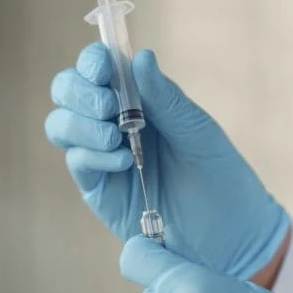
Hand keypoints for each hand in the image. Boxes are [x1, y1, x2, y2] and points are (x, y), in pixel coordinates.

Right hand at [45, 44, 288, 279]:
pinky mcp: (100, 190)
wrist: (231, 236)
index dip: (92, 62)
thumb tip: (141, 56)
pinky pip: (78, 162)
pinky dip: (94, 155)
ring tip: (117, 138)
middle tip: (109, 107)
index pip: (100, 70)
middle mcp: (116, 124)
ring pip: (62, 125)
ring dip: (82, 124)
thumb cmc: (223, 178)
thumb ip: (166, 99)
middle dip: (79, 92)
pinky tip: (125, 162)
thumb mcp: (198, 133)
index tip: (101, 66)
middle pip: (69, 93)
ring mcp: (104, 157)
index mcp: (143, 101)